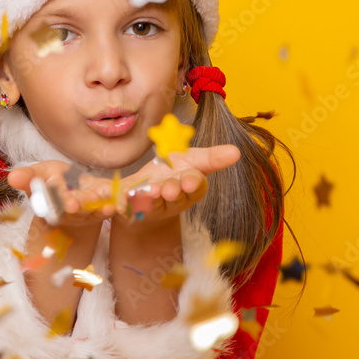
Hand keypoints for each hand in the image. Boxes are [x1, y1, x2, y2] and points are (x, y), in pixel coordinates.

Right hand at [7, 160, 115, 230]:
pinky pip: (105, 211)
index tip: (68, 203)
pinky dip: (112, 209)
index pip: (54, 203)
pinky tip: (117, 205)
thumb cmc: (51, 179)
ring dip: (97, 208)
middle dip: (77, 207)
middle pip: (72, 210)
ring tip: (104, 202)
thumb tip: (11, 177)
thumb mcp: (39, 173)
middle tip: (80, 204)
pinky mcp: (99, 212)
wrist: (70, 189)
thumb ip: (27, 177)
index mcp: (50, 203)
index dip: (60, 202)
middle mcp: (67, 212)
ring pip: (90, 212)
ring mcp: (84, 214)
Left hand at [112, 145, 241, 225]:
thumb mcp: (193, 160)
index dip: (193, 183)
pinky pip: (128, 206)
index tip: (190, 180)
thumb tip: (236, 151)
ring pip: (153, 204)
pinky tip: (122, 198)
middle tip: (169, 188)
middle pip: (175, 197)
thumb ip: (212, 157)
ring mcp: (152, 206)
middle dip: (173, 192)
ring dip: (151, 197)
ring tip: (149, 189)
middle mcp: (173, 200)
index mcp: (190, 187)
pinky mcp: (131, 207)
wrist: (146, 190)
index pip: (195, 186)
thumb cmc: (172, 172)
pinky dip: (125, 202)